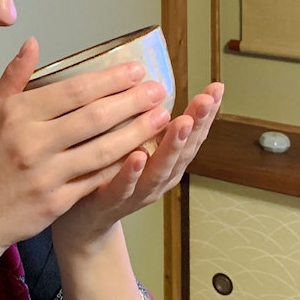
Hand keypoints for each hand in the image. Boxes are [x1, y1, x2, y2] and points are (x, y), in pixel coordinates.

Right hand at [0, 37, 173, 261]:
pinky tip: (142, 153)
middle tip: (159, 90)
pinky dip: (121, 167)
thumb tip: (33, 44)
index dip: (109, 80)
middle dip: (132, 102)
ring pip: (101, 150)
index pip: (72, 91)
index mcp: (15, 115)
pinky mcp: (55, 202)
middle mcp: (30, 142)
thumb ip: (14, 78)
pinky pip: (96, 180)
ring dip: (136, 133)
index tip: (136, 71)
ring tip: (161, 118)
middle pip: (93, 117)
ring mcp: (44, 175)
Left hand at [51, 82, 224, 252]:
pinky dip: (132, 172)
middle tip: (207, 99)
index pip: (192, 133)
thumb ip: (142, 119)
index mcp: (166, 160)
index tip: (216, 88)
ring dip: (171, 145)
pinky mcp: (111, 201)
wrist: (83, 223)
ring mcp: (137, 191)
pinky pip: (123, 186)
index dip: (206, 113)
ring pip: (160, 168)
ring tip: (182, 122)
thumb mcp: (132, 143)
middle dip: (198, 123)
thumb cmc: (107, 174)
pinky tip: (137, 155)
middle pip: (184, 149)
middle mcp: (159, 177)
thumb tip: (146, 76)